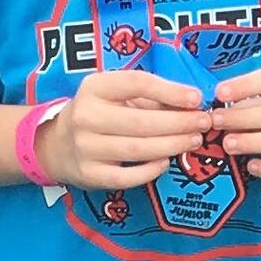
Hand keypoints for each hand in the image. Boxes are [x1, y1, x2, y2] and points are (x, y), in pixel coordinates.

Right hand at [38, 67, 207, 189]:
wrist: (56, 144)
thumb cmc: (97, 114)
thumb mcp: (114, 95)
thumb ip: (149, 98)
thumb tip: (191, 103)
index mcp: (94, 87)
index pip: (137, 84)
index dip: (170, 91)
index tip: (196, 98)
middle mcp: (86, 116)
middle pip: (141, 121)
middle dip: (179, 123)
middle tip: (204, 122)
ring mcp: (85, 147)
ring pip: (138, 149)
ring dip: (172, 145)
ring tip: (193, 140)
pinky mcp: (89, 174)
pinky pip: (127, 176)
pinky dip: (151, 170)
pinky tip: (166, 161)